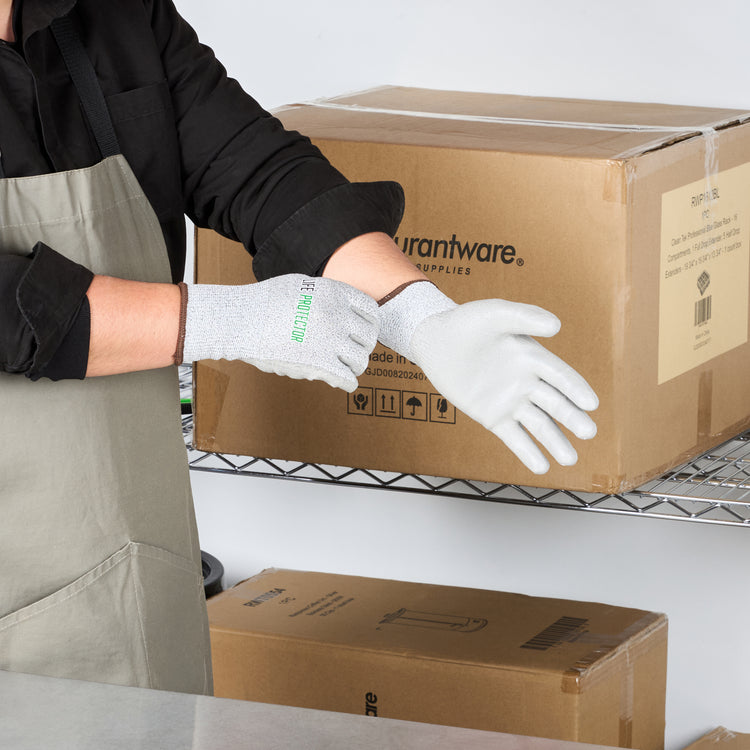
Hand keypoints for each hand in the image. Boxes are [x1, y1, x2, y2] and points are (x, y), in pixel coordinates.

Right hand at [181, 274, 378, 391]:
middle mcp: (337, 316)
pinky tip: (345, 383)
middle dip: (362, 346)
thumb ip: (325, 296)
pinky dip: (348, 383)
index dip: (370, 324)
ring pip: (361, 360)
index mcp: (334, 293)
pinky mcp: (319, 365)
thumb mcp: (301, 285)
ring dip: (356, 365)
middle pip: (369, 337)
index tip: (364, 332)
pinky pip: (347, 379)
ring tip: (349, 368)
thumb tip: (340, 309)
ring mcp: (330, 341)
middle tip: (354, 352)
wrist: (242, 320)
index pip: (371, 311)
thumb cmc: (264, 302)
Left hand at [378, 282, 597, 473]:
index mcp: (533, 357)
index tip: (591, 404)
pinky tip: (542, 467)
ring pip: (539, 425)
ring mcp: (511, 401)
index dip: (576, 389)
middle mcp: (527, 382)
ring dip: (555, 442)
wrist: (436, 342)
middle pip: (555, 403)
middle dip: (572, 418)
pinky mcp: (494, 417)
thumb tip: (556, 325)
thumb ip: (523, 317)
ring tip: (570, 460)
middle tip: (589, 433)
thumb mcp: (494, 314)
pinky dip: (527, 452)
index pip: (560, 376)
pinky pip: (514, 437)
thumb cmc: (466, 323)